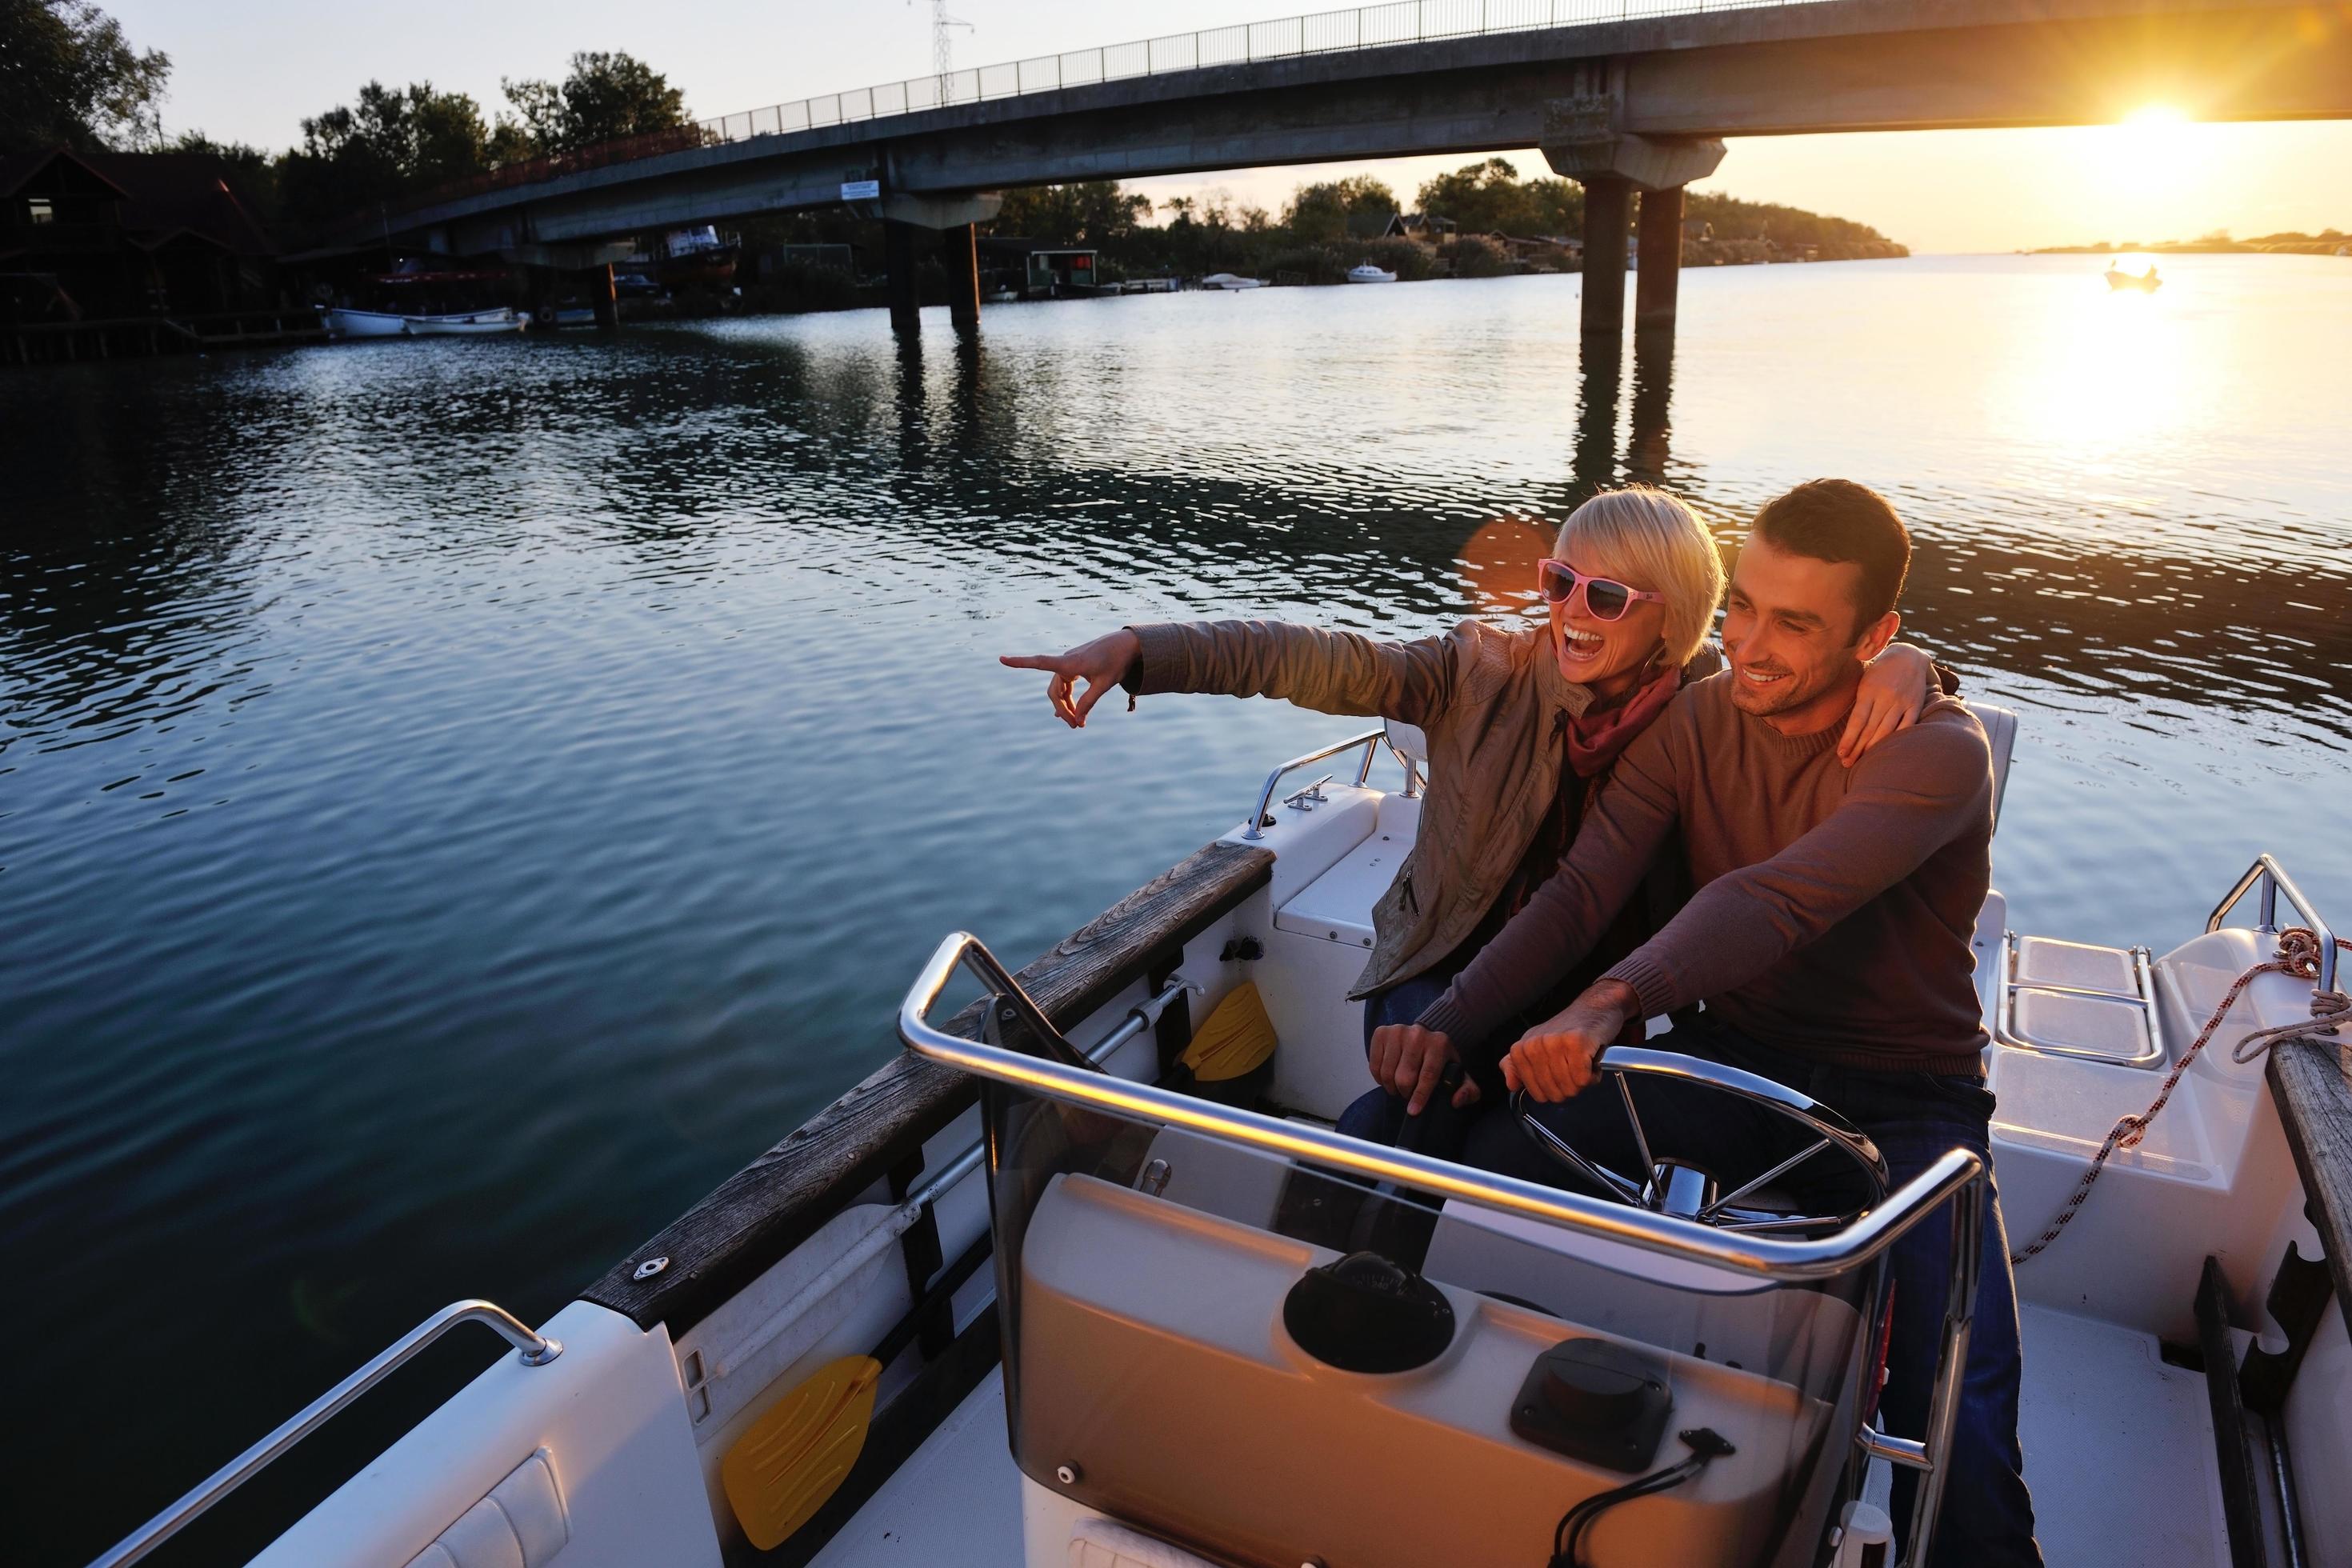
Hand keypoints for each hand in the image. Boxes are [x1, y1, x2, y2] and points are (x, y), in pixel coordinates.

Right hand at [999, 628, 1140, 728]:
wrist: (1127, 645)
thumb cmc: (1117, 662)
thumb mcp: (1104, 684)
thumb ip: (1089, 702)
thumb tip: (1078, 720)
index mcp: (1071, 662)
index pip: (1040, 662)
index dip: (1020, 662)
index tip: (1002, 658)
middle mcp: (1067, 661)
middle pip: (1054, 690)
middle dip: (1062, 709)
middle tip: (1076, 727)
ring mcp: (1070, 663)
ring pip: (1060, 689)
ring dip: (1066, 706)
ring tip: (1078, 723)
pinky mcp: (1076, 665)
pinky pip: (1066, 684)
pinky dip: (1068, 697)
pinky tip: (1069, 711)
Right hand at [1368, 1023, 1480, 1115]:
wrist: (1424, 1036)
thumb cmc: (1440, 1060)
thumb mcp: (1459, 1075)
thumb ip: (1468, 1091)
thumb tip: (1456, 1100)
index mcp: (1439, 1043)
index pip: (1428, 1076)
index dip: (1419, 1097)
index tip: (1413, 1111)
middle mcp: (1418, 1034)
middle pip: (1405, 1077)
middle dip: (1405, 1093)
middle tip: (1408, 1094)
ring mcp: (1398, 1031)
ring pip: (1387, 1072)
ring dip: (1391, 1086)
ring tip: (1398, 1086)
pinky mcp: (1382, 1032)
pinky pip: (1375, 1065)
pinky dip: (1379, 1077)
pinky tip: (1388, 1076)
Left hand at [1502, 982, 1636, 1102]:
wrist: (1594, 1008)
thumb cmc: (1567, 1031)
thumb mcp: (1536, 1046)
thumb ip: (1517, 1065)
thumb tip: (1511, 1085)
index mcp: (1521, 1049)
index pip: (1536, 1092)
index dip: (1554, 1090)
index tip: (1561, 1075)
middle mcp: (1534, 1045)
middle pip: (1554, 1093)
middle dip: (1569, 1087)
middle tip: (1575, 1069)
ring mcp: (1554, 1043)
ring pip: (1570, 1088)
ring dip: (1582, 1081)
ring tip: (1583, 1063)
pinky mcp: (1576, 1044)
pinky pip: (1583, 1079)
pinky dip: (1593, 1076)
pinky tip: (1592, 1062)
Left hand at [1840, 642, 1935, 765]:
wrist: (1908, 655)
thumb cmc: (1879, 671)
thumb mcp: (1864, 679)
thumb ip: (1858, 701)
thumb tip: (1846, 725)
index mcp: (1869, 690)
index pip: (1857, 720)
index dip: (1849, 739)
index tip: (1841, 754)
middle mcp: (1886, 696)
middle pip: (1870, 729)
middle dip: (1857, 749)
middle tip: (1847, 764)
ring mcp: (1902, 701)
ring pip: (1886, 730)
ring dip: (1873, 748)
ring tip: (1861, 762)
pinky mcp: (1915, 705)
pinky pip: (1906, 727)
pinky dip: (1896, 740)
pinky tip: (1886, 752)